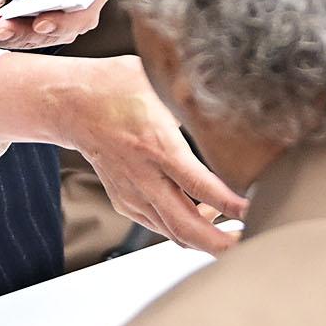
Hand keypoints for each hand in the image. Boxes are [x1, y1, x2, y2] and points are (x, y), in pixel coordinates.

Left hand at [0, 0, 107, 49]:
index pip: (81, 13)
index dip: (62, 23)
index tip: (40, 24)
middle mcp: (77, 11)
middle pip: (53, 31)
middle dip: (23, 33)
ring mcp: (55, 18)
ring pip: (33, 37)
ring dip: (7, 37)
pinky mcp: (34, 20)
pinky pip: (18, 31)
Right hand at [0, 54, 245, 255]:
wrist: (70, 104)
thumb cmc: (114, 88)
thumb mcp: (159, 82)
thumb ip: (193, 98)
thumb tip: (232, 99)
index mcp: (156, 145)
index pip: (200, 185)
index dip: (231, 204)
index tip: (255, 210)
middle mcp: (143, 176)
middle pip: (186, 226)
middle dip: (221, 243)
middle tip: (249, 240)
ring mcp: (132, 193)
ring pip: (173, 233)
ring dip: (204, 238)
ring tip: (232, 229)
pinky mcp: (125, 201)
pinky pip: (159, 226)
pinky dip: (183, 228)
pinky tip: (200, 214)